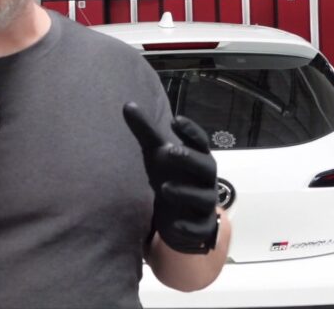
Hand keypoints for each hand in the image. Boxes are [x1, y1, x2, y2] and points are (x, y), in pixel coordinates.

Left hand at [123, 102, 218, 253]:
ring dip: (185, 192)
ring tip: (164, 187)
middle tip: (170, 151)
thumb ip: (145, 130)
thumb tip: (127, 104)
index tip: (175, 120)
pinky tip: (175, 224)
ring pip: (203, 198)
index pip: (199, 141)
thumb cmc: (171, 174)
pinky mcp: (201, 227)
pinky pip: (199, 228)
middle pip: (205, 166)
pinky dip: (188, 226)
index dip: (190, 131)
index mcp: (197, 157)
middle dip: (190, 159)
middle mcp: (205, 179)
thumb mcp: (156, 153)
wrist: (180, 214)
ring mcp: (205, 204)